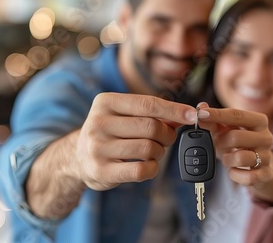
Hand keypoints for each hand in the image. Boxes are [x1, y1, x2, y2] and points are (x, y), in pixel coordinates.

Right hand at [75, 93, 197, 190]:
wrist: (78, 157)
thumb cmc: (111, 131)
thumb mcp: (126, 114)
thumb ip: (153, 113)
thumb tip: (186, 114)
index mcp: (106, 102)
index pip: (148, 104)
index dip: (174, 110)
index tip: (193, 115)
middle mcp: (98, 123)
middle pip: (151, 127)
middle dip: (167, 134)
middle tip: (167, 138)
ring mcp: (98, 148)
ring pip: (148, 148)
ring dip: (159, 152)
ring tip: (153, 151)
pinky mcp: (101, 171)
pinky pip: (141, 171)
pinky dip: (152, 168)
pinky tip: (147, 165)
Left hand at [197, 103, 272, 202]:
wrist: (259, 163)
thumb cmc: (241, 142)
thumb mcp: (228, 129)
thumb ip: (214, 119)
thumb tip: (201, 107)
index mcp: (259, 120)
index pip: (236, 115)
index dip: (216, 114)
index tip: (200, 114)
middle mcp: (266, 137)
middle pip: (236, 137)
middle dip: (220, 141)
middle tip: (216, 143)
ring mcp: (267, 156)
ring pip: (241, 158)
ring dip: (227, 159)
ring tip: (226, 157)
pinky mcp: (265, 173)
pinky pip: (246, 177)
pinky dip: (235, 174)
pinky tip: (233, 170)